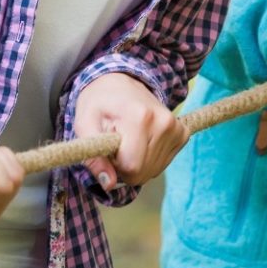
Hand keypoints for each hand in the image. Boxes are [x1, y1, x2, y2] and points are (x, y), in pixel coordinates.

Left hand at [78, 72, 184, 188]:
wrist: (120, 83)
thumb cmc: (99, 104)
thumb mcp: (84, 125)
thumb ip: (93, 157)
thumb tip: (108, 184)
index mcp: (140, 117)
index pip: (132, 167)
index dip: (115, 166)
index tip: (109, 150)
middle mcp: (164, 122)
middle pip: (144, 172)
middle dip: (125, 167)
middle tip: (117, 144)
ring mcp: (176, 128)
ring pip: (154, 171)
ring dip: (137, 164)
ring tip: (128, 140)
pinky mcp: (182, 133)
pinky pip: (163, 163)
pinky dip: (149, 159)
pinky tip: (141, 140)